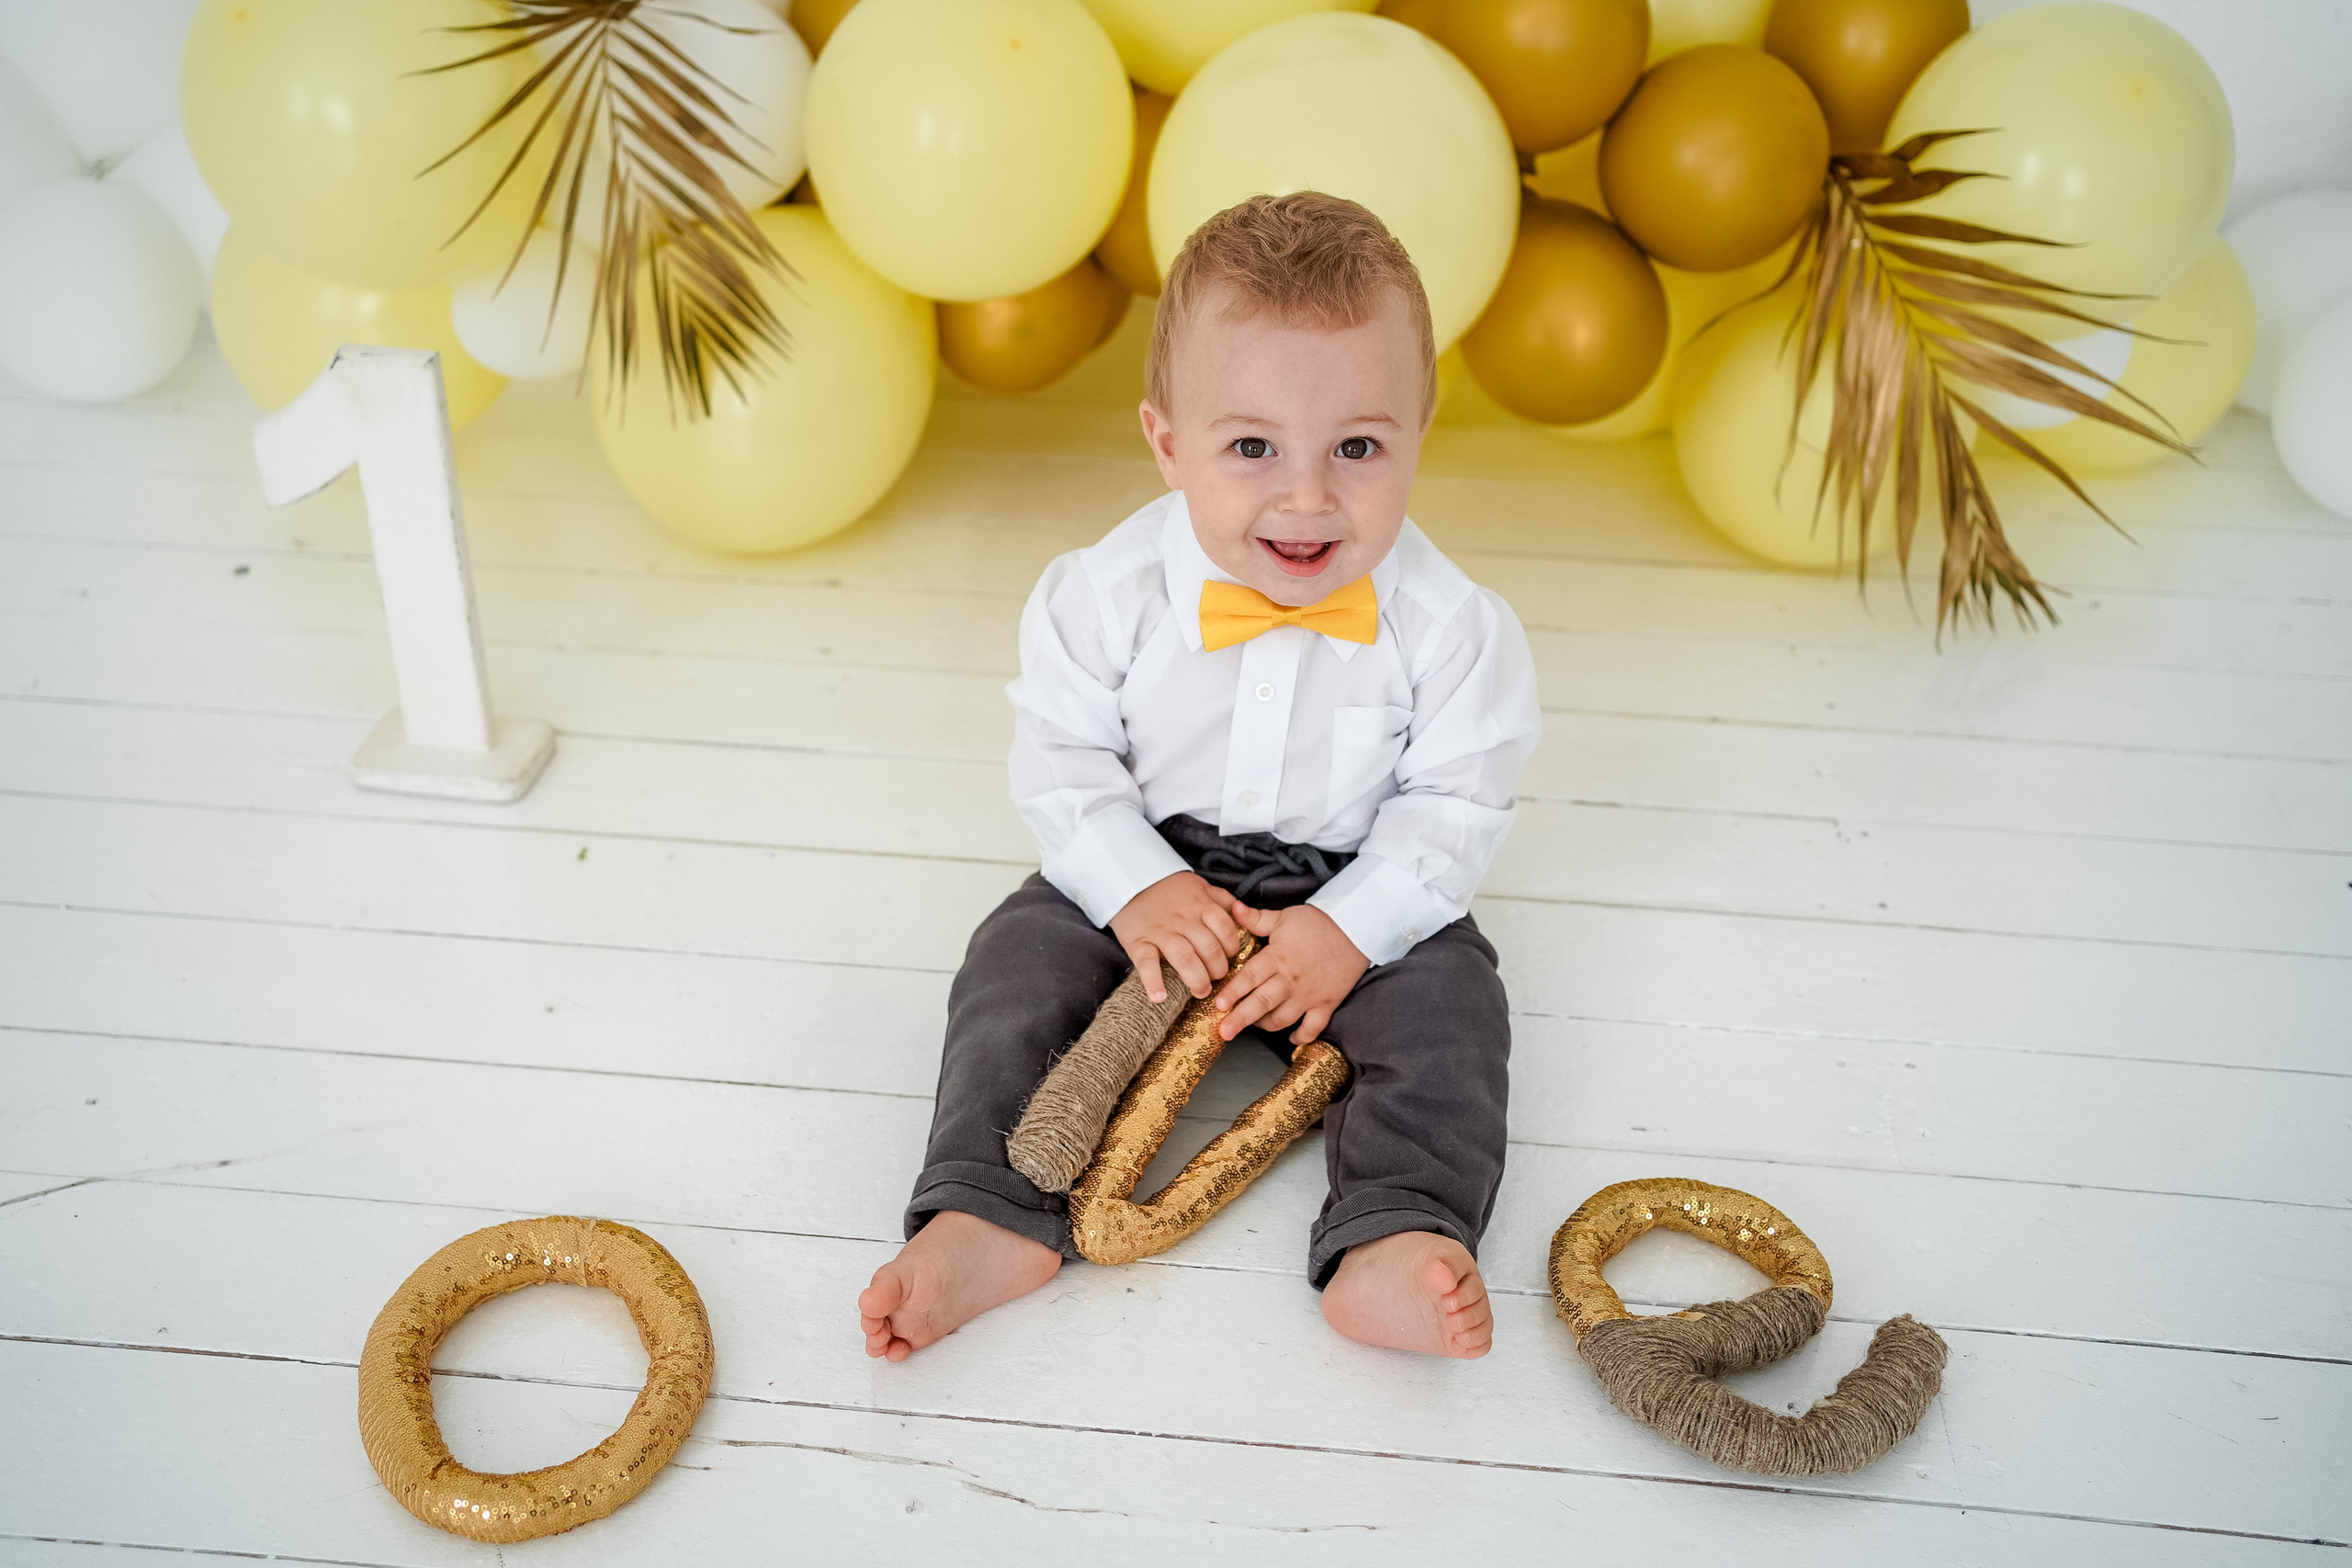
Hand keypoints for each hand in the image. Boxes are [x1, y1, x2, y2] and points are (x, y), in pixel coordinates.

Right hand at [1109, 871, 1244, 1002]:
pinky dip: (1153, 981)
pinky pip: (1146, 963)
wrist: (1130, 882)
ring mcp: (1160, 931)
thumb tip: (1244, 912)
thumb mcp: (1199, 886)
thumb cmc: (1170, 889)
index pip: (1225, 929)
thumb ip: (1221, 899)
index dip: (1231, 948)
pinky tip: (1159, 997)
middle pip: (1209, 948)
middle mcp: (1183, 919)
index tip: (1229, 957)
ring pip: (1184, 958)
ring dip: (1196, 979)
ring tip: (1200, 991)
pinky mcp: (1139, 942)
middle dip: (1218, 969)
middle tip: (1216, 979)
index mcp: (1201, 906)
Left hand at [1212, 900, 1367, 1044]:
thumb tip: (1233, 908)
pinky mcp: (1326, 1003)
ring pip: (1284, 1018)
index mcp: (1278, 958)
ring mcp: (1309, 995)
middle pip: (1263, 1003)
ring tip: (1253, 1026)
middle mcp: (1291, 980)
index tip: (1218, 1004)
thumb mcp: (1284, 917)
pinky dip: (1302, 1036)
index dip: (1234, 992)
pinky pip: (1313, 1027)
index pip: (1251, 977)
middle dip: (1242, 1018)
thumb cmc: (1318, 923)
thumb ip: (1256, 919)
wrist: (1356, 929)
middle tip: (1225, 1031)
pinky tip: (1291, 1037)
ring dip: (1266, 1025)